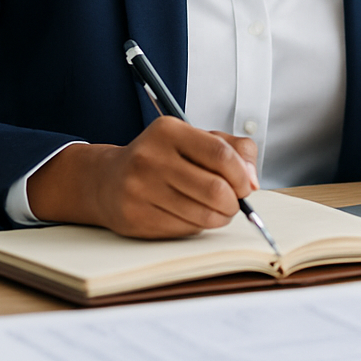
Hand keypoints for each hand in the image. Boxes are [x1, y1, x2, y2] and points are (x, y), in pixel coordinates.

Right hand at [25, 117, 257, 237]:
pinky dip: (197, 226)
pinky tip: (190, 215)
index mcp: (168, 131)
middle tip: (233, 203)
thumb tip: (252, 180)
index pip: (221, 155)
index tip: (246, 185)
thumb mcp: (195, 140)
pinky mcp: (135, 217)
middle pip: (215, 189)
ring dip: (219, 217)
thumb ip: (234, 150)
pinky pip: (185, 229)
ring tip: (215, 210)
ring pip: (203, 215)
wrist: (108, 180)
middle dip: (234, 203)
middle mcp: (150, 157)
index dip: (242, 175)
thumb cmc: (162, 159)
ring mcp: (139, 189)